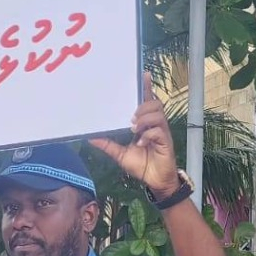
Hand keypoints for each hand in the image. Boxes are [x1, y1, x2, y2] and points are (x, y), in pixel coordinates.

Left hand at [89, 72, 180, 198]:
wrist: (154, 181)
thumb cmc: (141, 164)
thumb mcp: (120, 154)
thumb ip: (107, 144)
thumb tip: (89, 137)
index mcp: (145, 123)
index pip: (146, 101)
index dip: (146, 87)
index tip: (143, 74)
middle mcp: (155, 124)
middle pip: (154, 103)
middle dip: (142, 106)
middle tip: (130, 118)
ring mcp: (162, 132)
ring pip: (157, 114)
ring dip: (144, 118)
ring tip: (134, 128)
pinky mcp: (165, 142)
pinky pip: (158, 131)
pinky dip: (147, 134)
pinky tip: (141, 142)